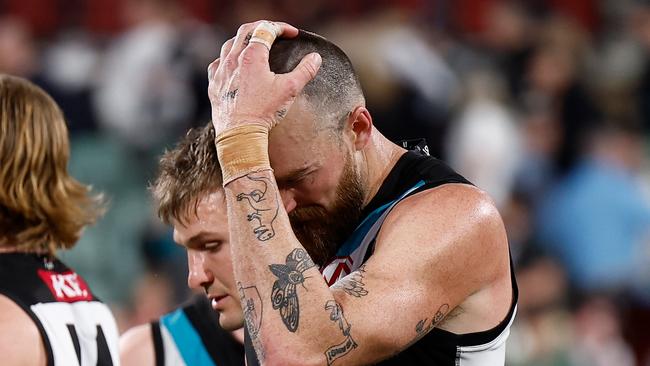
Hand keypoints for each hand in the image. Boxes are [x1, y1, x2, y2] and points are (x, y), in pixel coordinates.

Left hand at [207, 20, 321, 136]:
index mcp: (252, 56)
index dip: (281, 28)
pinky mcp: (214, 85)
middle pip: (246, 31)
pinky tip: (233, 64)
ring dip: (243, 40)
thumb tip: (316, 58)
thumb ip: (305, 71)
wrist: (240, 134)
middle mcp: (233, 59)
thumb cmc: (264, 112)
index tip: (293, 33)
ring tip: (255, 44)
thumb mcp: (290, 90)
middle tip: (275, 31)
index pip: (266, 30)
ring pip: (229, 44)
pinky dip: (227, 58)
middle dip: (262, 27)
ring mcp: (221, 71)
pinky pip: (217, 63)